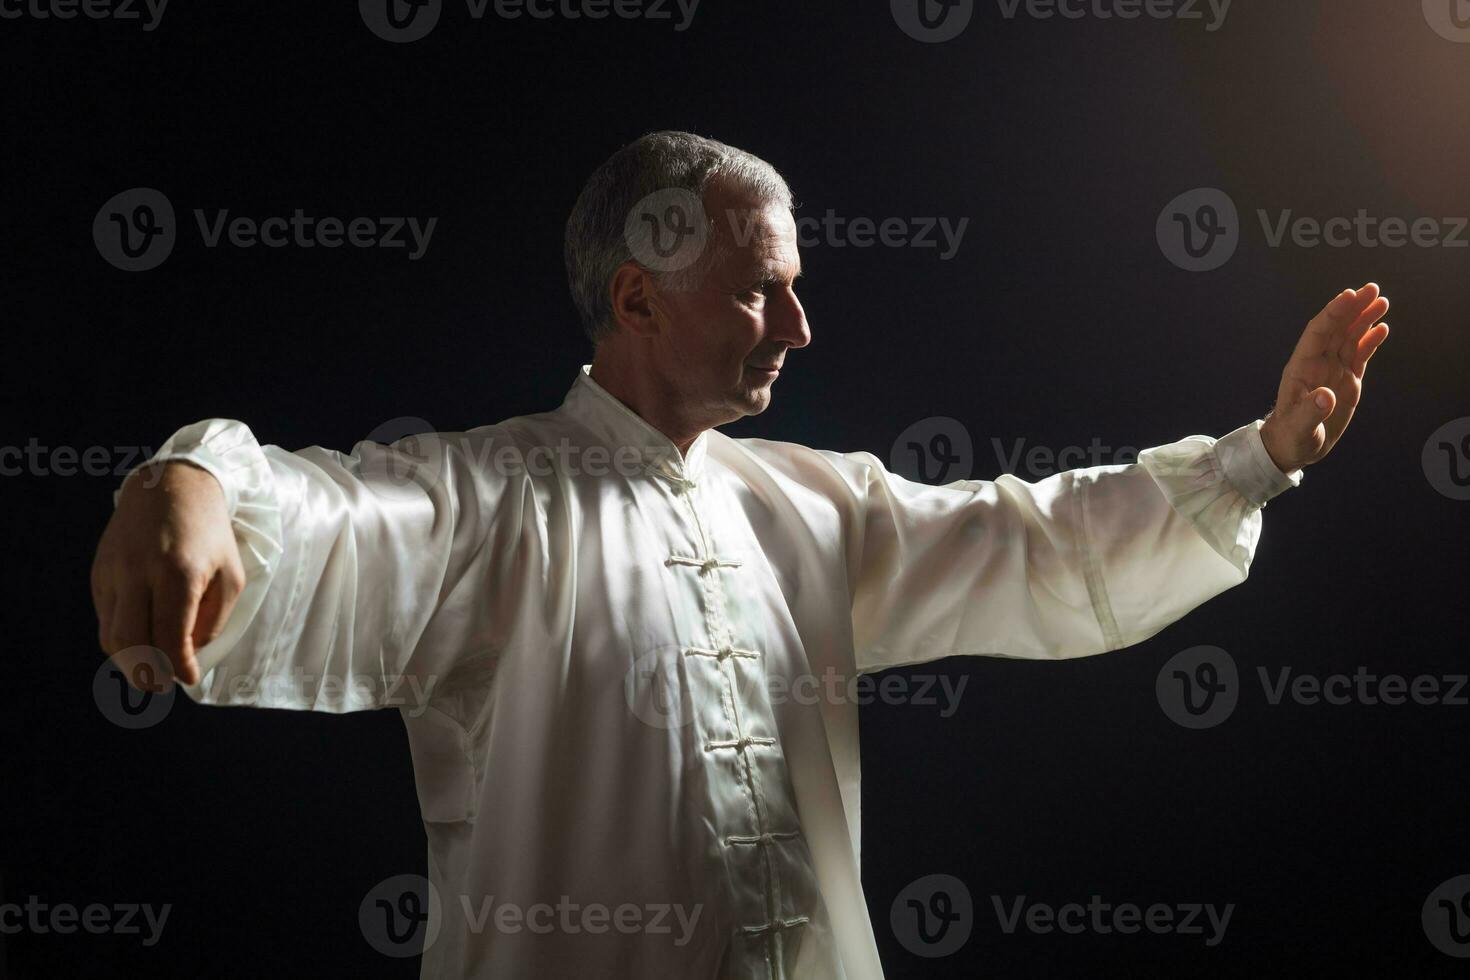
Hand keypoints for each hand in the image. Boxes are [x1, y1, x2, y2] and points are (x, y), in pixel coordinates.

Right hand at [91, 461, 244, 686]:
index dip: (179, 666)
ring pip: (112, 634)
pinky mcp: (99, 572)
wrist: (170, 486)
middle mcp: (138, 573)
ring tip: (150, 671)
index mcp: (177, 574)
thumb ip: (213, 619)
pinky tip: (139, 642)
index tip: (188, 678)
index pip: (170, 637)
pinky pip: (105, 617)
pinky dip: (120, 638)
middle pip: (131, 642)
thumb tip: (189, 654)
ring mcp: (113, 572)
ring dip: (129, 661)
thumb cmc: (210, 533)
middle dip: (147, 673)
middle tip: (161, 686)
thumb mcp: (229, 574)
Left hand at [1259, 282, 1390, 473]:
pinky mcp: (1347, 380)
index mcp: (1302, 368)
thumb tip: (1326, 397)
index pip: (1318, 332)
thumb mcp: (1299, 427)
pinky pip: (1359, 355)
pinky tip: (1382, 328)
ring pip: (1350, 338)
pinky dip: (1370, 341)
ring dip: (1364, 319)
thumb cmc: (1291, 436)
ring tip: (1382, 302)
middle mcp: (1318, 364)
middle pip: (1337, 329)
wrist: (1294, 446)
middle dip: (1353, 308)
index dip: (1333, 313)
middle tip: (1373, 289)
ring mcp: (1333, 370)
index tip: (1350, 295)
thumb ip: (1311, 412)